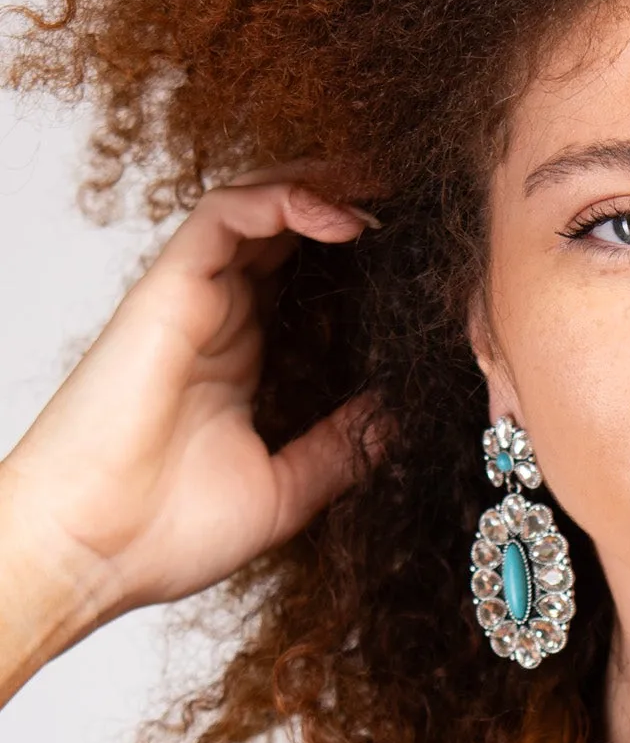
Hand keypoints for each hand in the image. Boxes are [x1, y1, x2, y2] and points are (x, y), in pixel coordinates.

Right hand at [0, 162, 382, 642]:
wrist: (94, 554)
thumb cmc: (166, 534)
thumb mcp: (286, 492)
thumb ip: (340, 450)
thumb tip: (397, 419)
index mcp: (242, 360)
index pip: (304, 280)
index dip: (359, 257)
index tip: (421, 257)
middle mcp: (218, 320)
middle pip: (286, 231)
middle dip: (350, 204)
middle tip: (417, 201)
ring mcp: (193, 300)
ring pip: (258, 206)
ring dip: (325, 188)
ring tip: (389, 191)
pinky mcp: (168, 289)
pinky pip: (226, 214)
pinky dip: (285, 200)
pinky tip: (345, 218)